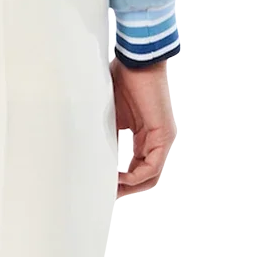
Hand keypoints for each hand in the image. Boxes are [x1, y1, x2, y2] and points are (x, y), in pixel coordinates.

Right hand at [112, 57, 175, 195]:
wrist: (135, 61)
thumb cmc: (121, 80)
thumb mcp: (109, 116)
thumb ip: (107, 138)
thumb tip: (91, 158)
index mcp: (144, 136)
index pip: (136, 168)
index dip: (120, 181)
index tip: (102, 186)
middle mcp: (156, 141)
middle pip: (145, 177)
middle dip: (125, 189)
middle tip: (106, 194)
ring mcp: (162, 139)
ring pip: (150, 176)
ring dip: (130, 186)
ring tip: (111, 189)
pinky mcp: (164, 135)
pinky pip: (152, 166)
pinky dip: (135, 176)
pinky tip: (119, 177)